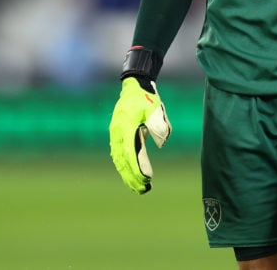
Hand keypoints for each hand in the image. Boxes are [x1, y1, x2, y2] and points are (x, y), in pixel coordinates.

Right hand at [109, 76, 171, 192]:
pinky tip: (130, 176)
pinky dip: (124, 167)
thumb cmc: (147, 98)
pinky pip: (118, 155)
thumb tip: (162, 142)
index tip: (145, 179)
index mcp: (126, 126)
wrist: (134, 87)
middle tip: (143, 190)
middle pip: (122, 160)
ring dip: (127, 175)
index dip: (136, 168)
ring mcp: (115, 135)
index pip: (129, 152)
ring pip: (119, 160)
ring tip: (138, 188)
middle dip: (131, 177)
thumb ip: (159, 123)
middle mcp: (117, 133)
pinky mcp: (117, 136)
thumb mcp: (155, 108)